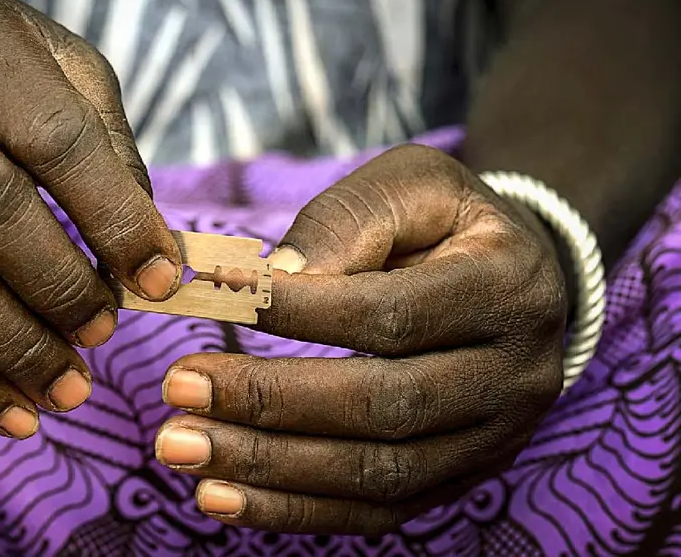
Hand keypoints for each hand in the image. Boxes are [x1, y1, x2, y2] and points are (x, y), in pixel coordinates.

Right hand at [0, 0, 181, 438]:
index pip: (53, 138)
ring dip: (9, 346)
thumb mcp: (66, 73)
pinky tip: (10, 413)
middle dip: (56, 284)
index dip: (113, 216)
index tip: (162, 279)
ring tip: (68, 390)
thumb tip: (154, 255)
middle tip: (105, 333)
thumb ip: (111, 150)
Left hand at [155, 145, 566, 534]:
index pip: (390, 314)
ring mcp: (493, 440)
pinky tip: (222, 496)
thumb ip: (345, 222)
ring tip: (181, 447)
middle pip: (383, 406)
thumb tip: (274, 279)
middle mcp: (513, 375)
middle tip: (178, 388)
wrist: (518, 282)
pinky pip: (377, 512)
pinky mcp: (461, 478)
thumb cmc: (447, 222)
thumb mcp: (411, 185)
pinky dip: (294, 510)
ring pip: (376, 474)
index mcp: (505, 288)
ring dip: (268, 468)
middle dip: (270, 402)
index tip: (211, 294)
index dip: (297, 312)